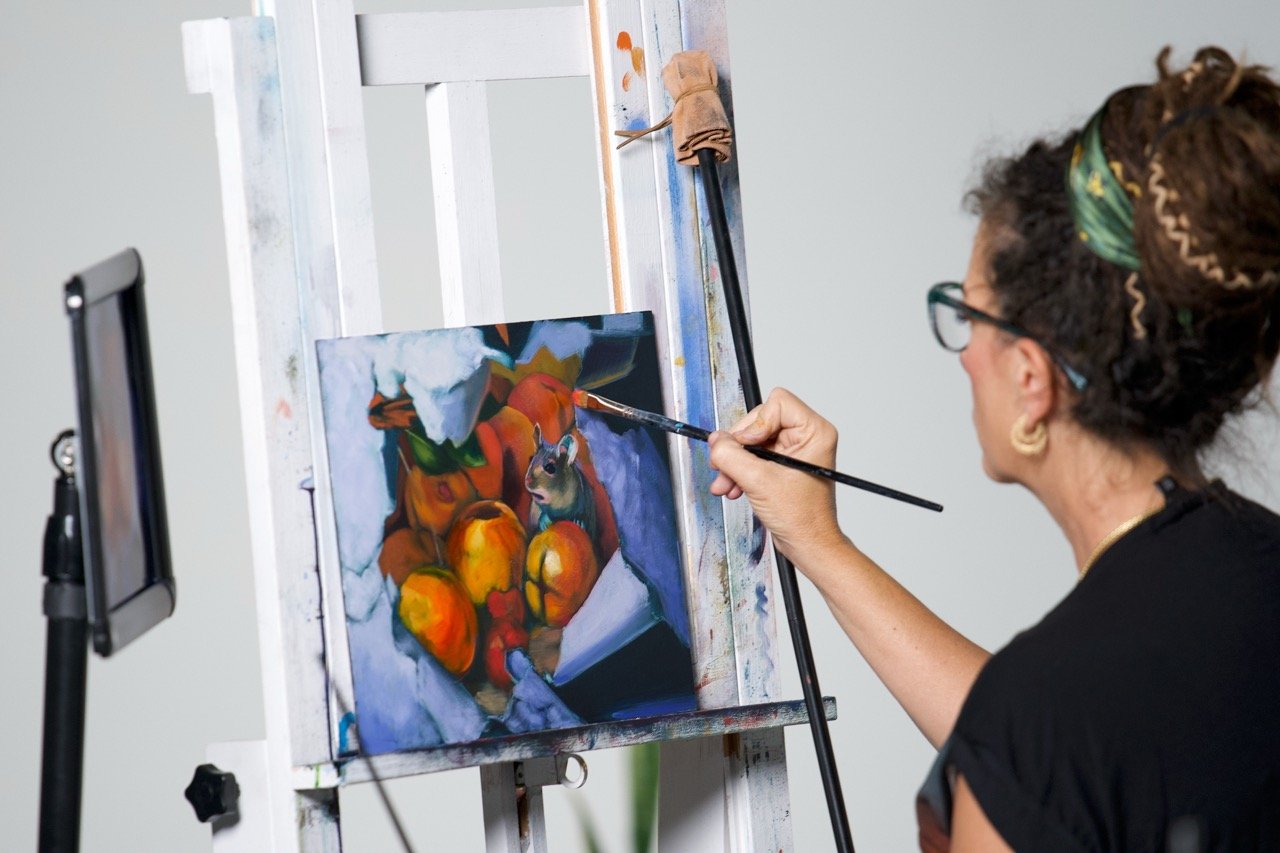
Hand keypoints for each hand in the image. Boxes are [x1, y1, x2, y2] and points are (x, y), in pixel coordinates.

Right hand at [708, 388, 843, 562]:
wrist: (807, 545)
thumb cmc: (803, 518)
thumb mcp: (760, 482)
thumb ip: (733, 457)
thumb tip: (716, 441)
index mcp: (815, 432)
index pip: (777, 403)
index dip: (755, 423)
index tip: (744, 446)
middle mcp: (807, 436)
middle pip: (760, 420)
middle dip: (739, 446)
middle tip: (723, 464)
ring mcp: (794, 450)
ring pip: (753, 440)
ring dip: (735, 461)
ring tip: (725, 482)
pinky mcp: (782, 463)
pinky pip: (753, 455)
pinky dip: (740, 470)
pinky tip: (732, 487)